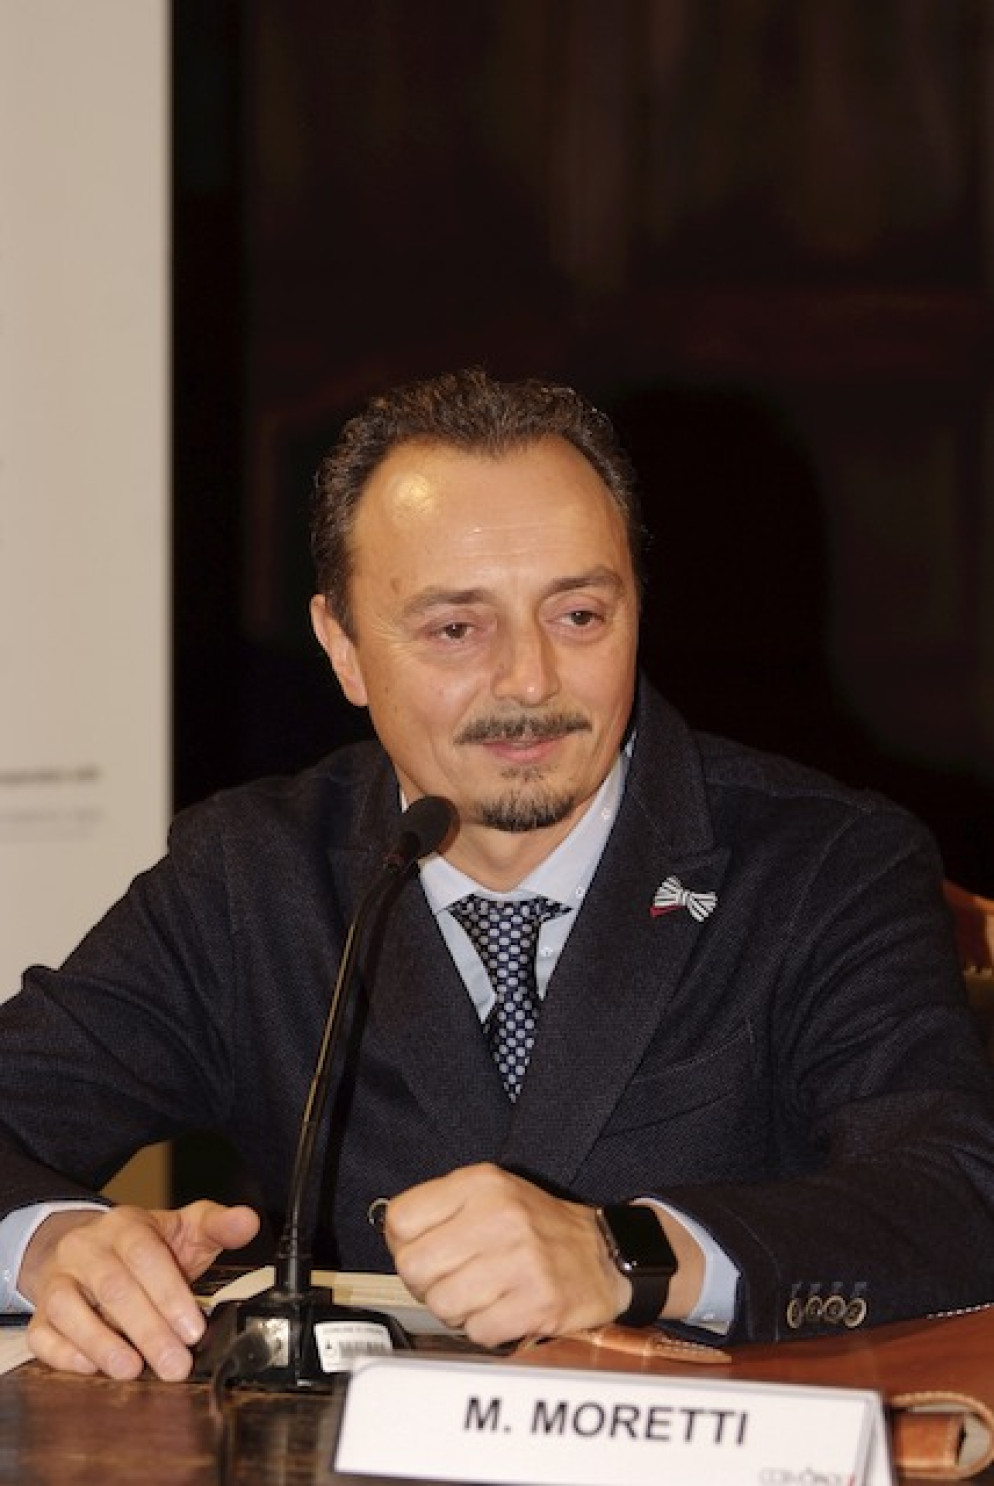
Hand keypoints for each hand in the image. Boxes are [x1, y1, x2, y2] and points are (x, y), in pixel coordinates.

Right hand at [21, 1200, 259, 1381]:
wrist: (89, 1248)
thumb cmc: (144, 1246)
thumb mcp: (184, 1229)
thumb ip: (218, 1226)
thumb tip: (248, 1221)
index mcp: (125, 1226)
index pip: (145, 1255)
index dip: (169, 1294)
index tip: (193, 1329)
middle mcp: (86, 1249)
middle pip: (113, 1287)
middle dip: (147, 1330)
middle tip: (175, 1364)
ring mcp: (58, 1280)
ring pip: (70, 1309)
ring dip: (102, 1343)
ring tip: (132, 1369)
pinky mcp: (41, 1313)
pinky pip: (43, 1334)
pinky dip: (65, 1354)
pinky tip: (92, 1368)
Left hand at [383, 1163, 631, 1347]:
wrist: (605, 1255)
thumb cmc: (538, 1228)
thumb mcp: (492, 1193)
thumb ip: (442, 1207)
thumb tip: (394, 1236)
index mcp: (481, 1184)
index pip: (400, 1219)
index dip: (405, 1244)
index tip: (427, 1251)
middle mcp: (499, 1216)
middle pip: (413, 1267)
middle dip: (427, 1283)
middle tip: (453, 1279)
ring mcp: (520, 1260)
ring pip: (442, 1305)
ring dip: (457, 1310)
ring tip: (483, 1294)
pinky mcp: (537, 1302)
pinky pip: (477, 1331)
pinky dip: (486, 1329)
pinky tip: (505, 1309)